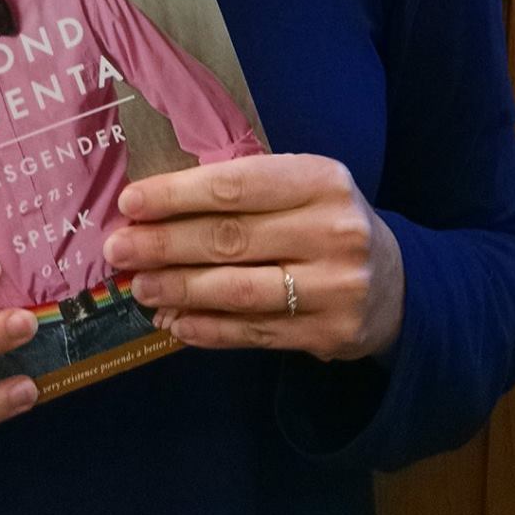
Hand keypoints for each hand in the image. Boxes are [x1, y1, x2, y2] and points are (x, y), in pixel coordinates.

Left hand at [103, 154, 403, 362]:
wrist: (394, 283)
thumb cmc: (325, 221)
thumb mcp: (302, 188)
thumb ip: (245, 191)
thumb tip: (155, 207)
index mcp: (322, 179)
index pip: (237, 185)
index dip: (177, 195)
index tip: (130, 203)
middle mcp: (334, 231)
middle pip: (231, 239)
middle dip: (165, 245)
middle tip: (119, 250)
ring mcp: (336, 287)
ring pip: (238, 291)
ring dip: (180, 290)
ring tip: (139, 288)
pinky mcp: (331, 334)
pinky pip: (254, 333)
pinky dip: (208, 329)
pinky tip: (174, 323)